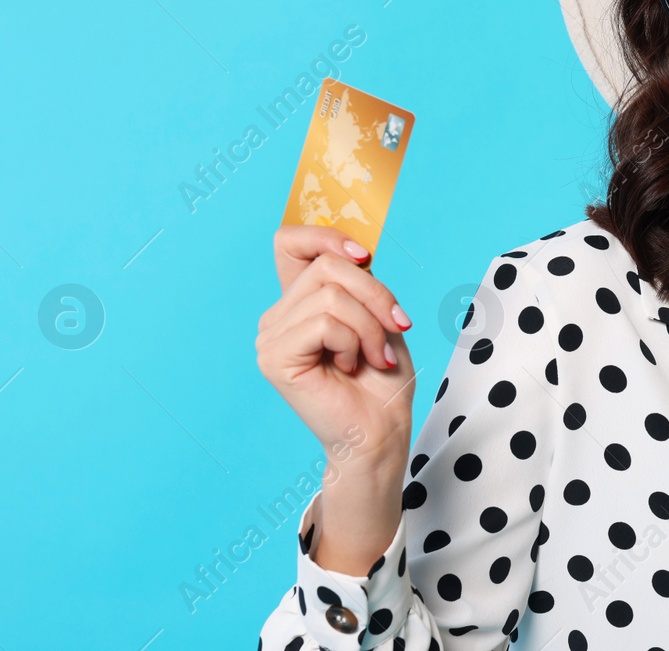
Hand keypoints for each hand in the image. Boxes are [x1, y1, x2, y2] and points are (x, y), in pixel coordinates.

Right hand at [256, 225, 416, 572]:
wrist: (381, 431)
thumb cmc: (382, 379)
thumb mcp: (378, 314)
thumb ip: (358, 280)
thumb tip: (356, 249)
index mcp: (300, 301)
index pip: (289, 242)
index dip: (325, 236)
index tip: (364, 256)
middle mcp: (278, 316)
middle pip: (326, 265)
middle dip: (374, 293)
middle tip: (397, 326)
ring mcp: (271, 337)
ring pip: (330, 294)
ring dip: (369, 325)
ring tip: (375, 355)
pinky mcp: (275, 358)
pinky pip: (324, 322)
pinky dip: (354, 341)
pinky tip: (353, 366)